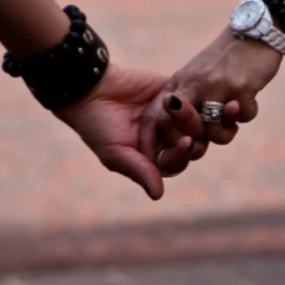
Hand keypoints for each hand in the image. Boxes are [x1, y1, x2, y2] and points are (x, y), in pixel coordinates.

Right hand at [54, 64, 192, 200]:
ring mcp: (171, 114)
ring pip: (195, 118)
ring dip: (190, 113)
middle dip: (192, 133)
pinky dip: (188, 93)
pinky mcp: (172, 89)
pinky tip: (176, 92)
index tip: (185, 143)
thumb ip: (138, 171)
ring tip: (175, 103)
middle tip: (184, 122)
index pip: (178, 162)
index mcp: (155, 157)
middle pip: (194, 141)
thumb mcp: (115, 152)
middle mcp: (166, 137)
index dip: (183, 154)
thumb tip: (158, 195)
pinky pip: (189, 93)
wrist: (89, 89)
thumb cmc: (98, 126)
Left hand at [139, 29, 282, 170]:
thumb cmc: (225, 61)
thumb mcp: (198, 77)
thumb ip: (188, 104)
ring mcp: (217, 86)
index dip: (176, 139)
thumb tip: (190, 142)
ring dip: (228, 130)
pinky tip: (249, 97)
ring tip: (233, 114)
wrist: (253, 33)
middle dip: (203, 138)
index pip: (164, 120)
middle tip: (214, 130)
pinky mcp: (241, 87)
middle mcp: (194, 84)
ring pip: (216, 132)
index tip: (191, 138)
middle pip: (188, 130)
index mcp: (180, 82)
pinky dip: (249, 112)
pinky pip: (244, 117)